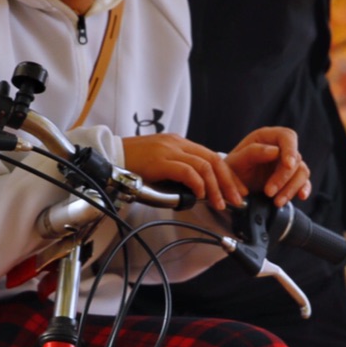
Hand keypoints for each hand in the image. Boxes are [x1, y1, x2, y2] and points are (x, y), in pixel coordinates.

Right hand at [120, 135, 246, 211]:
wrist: (109, 156)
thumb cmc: (132, 163)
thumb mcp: (160, 163)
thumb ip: (177, 170)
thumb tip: (195, 189)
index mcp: (179, 143)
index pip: (212, 157)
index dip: (228, 175)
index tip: (236, 190)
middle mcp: (177, 143)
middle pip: (214, 160)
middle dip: (229, 182)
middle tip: (236, 199)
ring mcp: (169, 150)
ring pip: (204, 166)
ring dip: (216, 188)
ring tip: (220, 203)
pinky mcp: (161, 160)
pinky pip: (187, 172)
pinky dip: (198, 184)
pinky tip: (201, 196)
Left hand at [225, 127, 310, 205]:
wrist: (230, 187)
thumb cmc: (232, 170)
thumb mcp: (236, 161)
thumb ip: (253, 152)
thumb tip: (275, 151)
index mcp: (267, 137)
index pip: (287, 137)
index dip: (290, 150)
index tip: (288, 165)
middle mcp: (280, 148)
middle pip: (295, 158)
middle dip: (284, 178)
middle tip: (269, 192)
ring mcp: (287, 164)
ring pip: (301, 172)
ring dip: (292, 188)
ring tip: (277, 202)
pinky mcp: (291, 179)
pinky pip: (304, 182)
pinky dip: (304, 189)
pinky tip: (301, 196)